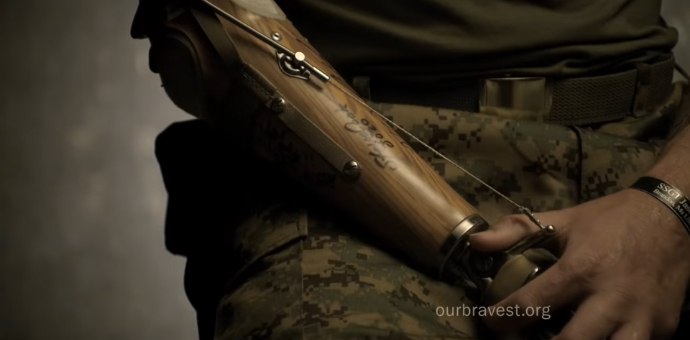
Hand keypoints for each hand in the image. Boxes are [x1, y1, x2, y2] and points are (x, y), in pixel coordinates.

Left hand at [470, 189, 689, 339]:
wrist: (673, 215)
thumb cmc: (611, 219)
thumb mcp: (562, 220)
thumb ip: (515, 231)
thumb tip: (475, 242)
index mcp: (581, 269)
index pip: (531, 305)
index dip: (501, 319)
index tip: (490, 321)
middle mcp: (612, 299)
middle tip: (518, 339)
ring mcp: (642, 318)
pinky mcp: (664, 328)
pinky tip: (590, 337)